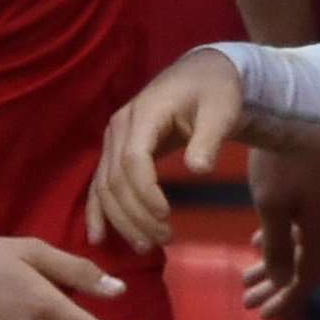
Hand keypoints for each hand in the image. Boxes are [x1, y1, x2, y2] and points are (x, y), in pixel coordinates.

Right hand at [87, 49, 242, 252]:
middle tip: (163, 241)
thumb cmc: (215, 91)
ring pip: (106, 186)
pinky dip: (98, 210)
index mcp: (145, 113)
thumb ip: (209, 138)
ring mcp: (113, 138)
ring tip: (146, 245)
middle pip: (116, 179)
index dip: (145, 193)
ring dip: (122, 219)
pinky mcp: (115, 150)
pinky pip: (100, 183)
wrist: (204, 73)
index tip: (166, 218)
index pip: (134, 160)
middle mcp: (120, 126)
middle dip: (136, 215)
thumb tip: (200, 168)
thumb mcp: (221, 110)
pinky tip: (99, 237)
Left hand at [239, 149, 319, 317]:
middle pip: (303, 265)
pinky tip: (258, 239)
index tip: (261, 315)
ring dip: (273, 264)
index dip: (285, 300)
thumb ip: (277, 248)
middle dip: (274, 287)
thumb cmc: (281, 158)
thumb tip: (279, 282)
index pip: (307, 278)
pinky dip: (279, 239)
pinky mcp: (315, 185)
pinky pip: (299, 224)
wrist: (298, 105)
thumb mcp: (271, 206)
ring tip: (244, 277)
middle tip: (248, 301)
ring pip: (299, 244)